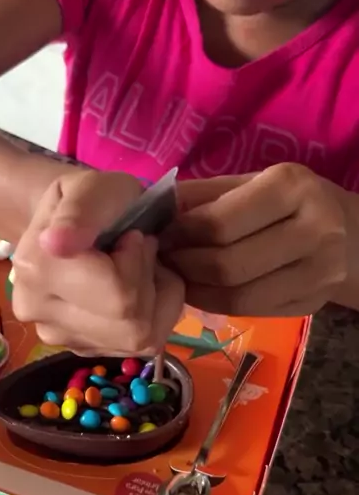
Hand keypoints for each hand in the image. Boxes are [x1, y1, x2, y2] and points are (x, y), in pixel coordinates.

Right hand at [12, 169, 184, 353]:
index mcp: (38, 269)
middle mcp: (37, 311)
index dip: (141, 263)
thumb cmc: (89, 198)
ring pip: (137, 339)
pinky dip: (151, 316)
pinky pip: (136, 346)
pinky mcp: (78, 348)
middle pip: (131, 325)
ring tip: (139, 269)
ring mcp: (56, 336)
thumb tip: (56, 243)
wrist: (69, 221)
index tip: (133, 235)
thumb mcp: (93, 188)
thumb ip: (80, 212)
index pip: (120, 295)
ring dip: (156, 301)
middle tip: (141, 252)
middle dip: (152, 284)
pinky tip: (134, 289)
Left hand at [162, 164, 348, 316]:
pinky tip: (201, 290)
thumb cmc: (289, 202)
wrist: (350, 235)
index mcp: (293, 188)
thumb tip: (155, 210)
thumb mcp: (250, 183)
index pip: (220, 222)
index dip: (182, 233)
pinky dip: (215, 304)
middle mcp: (315, 230)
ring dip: (196, 289)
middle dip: (185, 264)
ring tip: (179, 277)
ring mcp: (319, 273)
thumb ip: (204, 195)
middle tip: (165, 260)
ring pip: (237, 296)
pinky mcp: (312, 303)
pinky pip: (250, 311)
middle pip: (228, 264)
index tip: (162, 235)